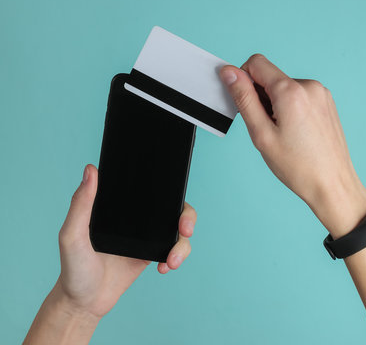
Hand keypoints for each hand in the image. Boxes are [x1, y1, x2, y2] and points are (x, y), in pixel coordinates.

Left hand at [56, 164, 196, 318]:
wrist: (85, 302)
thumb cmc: (74, 267)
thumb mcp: (72, 235)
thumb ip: (80, 204)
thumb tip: (90, 169)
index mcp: (119, 207)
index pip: (149, 188)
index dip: (168, 187)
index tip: (175, 197)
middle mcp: (135, 218)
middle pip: (173, 207)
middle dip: (187, 217)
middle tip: (185, 230)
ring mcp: (146, 236)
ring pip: (178, 230)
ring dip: (183, 244)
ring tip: (172, 260)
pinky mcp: (152, 253)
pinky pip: (175, 249)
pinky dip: (177, 256)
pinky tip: (165, 266)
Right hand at [220, 54, 365, 237]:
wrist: (332, 184)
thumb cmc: (298, 167)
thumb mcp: (261, 133)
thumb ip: (244, 98)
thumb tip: (230, 72)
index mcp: (291, 91)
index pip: (256, 63)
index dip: (242, 80)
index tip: (244, 103)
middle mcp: (309, 86)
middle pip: (270, 76)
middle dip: (260, 97)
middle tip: (266, 128)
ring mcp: (321, 94)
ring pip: (284, 87)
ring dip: (275, 105)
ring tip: (283, 134)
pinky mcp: (326, 103)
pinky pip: (299, 96)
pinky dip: (290, 109)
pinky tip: (294, 133)